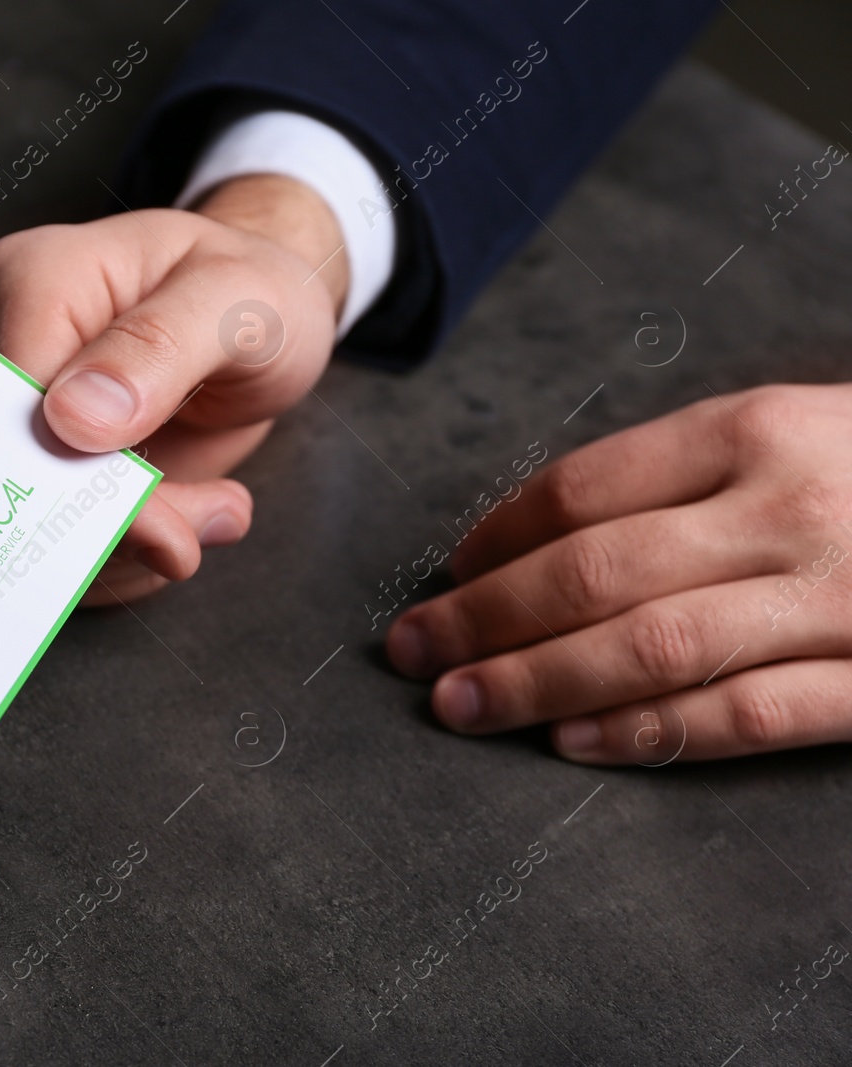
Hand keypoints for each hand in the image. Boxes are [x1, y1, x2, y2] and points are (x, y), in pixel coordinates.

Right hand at [0, 174, 347, 601]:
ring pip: (31, 522)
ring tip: (212, 510)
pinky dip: (123, 552)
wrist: (252, 318)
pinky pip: (54, 542)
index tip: (161, 519)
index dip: (73, 478)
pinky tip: (185, 514)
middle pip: (13, 474)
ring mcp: (8, 412)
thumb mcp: (235, 301)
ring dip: (126, 544)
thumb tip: (72, 418)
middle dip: (109, 525)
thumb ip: (158, 346)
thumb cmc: (243, 288)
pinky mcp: (32, 462)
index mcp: (31, 282)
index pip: (12, 407)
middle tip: (197, 530)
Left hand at [386, 384, 851, 762]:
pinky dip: (652, 733)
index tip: (445, 572)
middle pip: (594, 571)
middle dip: (483, 617)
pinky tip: (574, 741)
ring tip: (457, 703)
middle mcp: (790, 507)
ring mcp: (840, 597)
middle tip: (409, 650)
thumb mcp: (793, 431)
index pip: (583, 488)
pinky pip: (750, 714)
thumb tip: (529, 533)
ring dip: (537, 680)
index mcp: (757, 429)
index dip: (493, 538)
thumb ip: (682, 473)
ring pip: (654, 645)